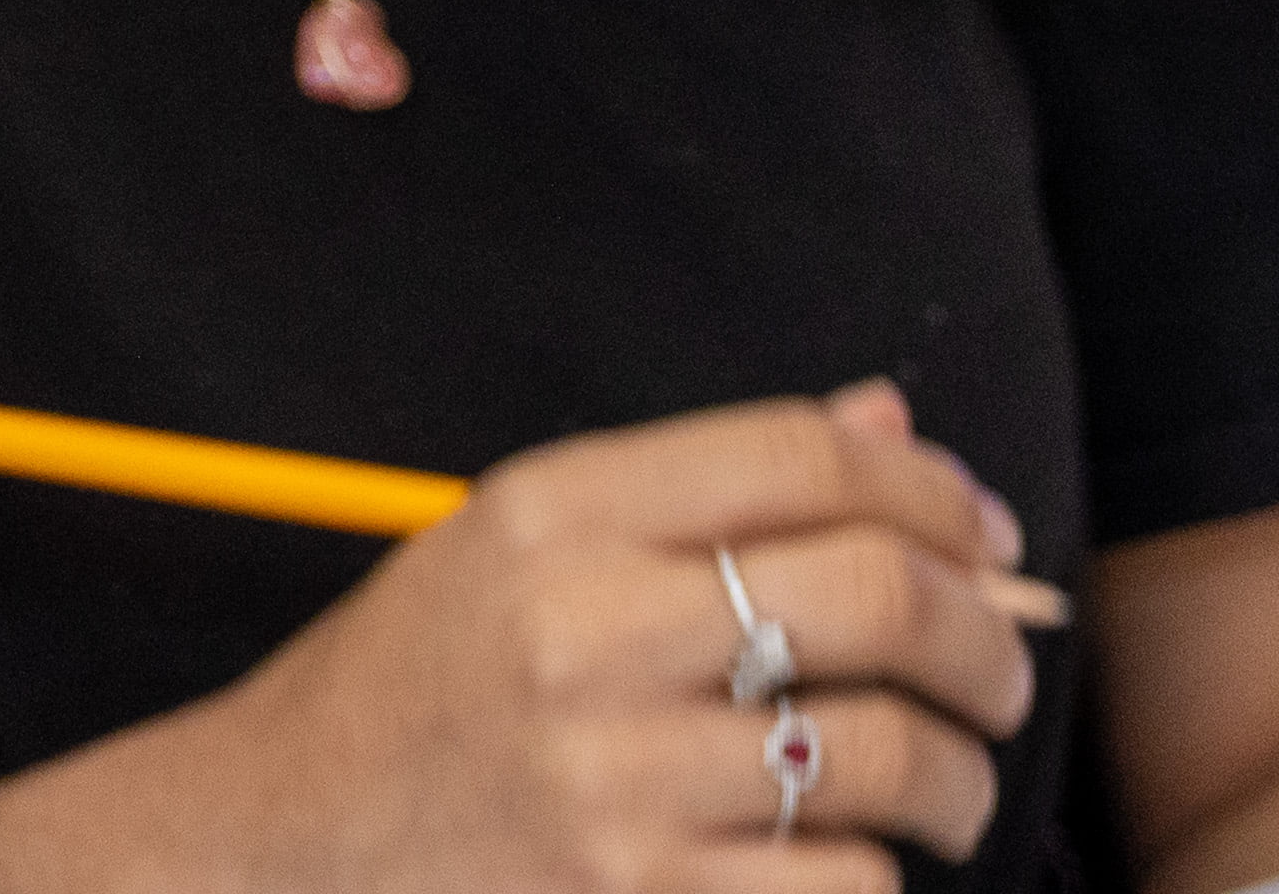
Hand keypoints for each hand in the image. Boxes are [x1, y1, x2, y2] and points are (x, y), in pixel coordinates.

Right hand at [164, 382, 1050, 889]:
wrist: (277, 848)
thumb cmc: (417, 694)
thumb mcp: (521, 548)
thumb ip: (706, 488)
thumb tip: (894, 430)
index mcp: (553, 515)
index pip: (804, 456)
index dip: (933, 487)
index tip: (983, 533)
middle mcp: (583, 634)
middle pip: (877, 595)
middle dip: (987, 639)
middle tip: (1002, 671)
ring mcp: (611, 784)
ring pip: (887, 756)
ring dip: (960, 778)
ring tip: (945, 787)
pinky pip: (845, 887)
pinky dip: (879, 879)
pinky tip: (850, 864)